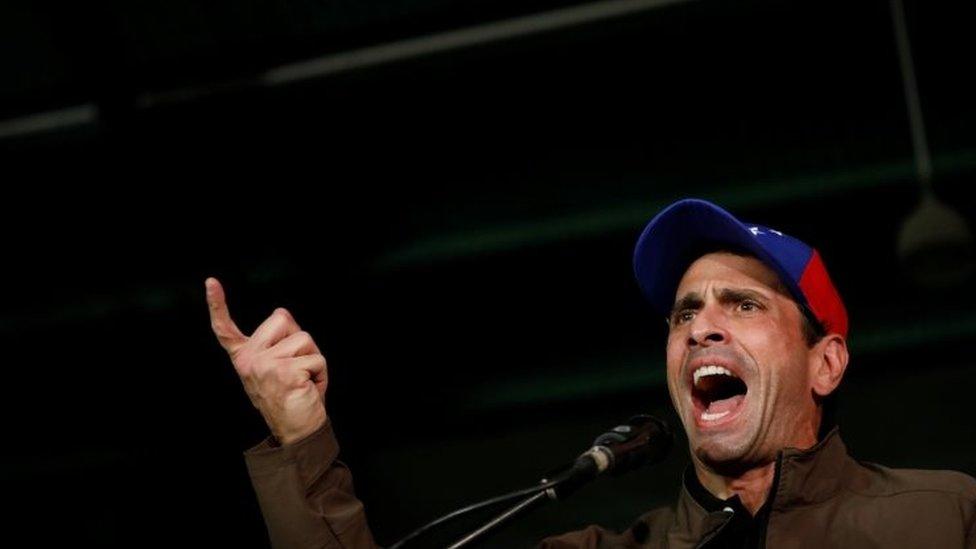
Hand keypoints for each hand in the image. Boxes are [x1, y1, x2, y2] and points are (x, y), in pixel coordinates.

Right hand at [206, 277, 327, 444]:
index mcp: (244, 357)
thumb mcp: (278, 365)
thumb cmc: (292, 396)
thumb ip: (279, 340)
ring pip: (304, 339)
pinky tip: (309, 389)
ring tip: (303, 381)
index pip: (225, 329)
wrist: (297, 433)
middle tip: (296, 368)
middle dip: (299, 339)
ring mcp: (263, 365)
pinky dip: (322, 374)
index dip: (217, 304)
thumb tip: (281, 313)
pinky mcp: (283, 373)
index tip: (211, 282)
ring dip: (313, 359)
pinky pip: (316, 359)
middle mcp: (248, 360)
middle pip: (283, 318)